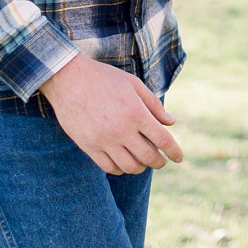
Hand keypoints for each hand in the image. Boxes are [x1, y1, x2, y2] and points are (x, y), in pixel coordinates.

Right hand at [40, 55, 183, 174]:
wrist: (68, 79)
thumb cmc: (104, 78)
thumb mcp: (133, 84)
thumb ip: (154, 104)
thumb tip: (171, 123)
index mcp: (135, 112)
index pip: (162, 140)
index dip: (174, 151)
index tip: (179, 158)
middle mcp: (121, 129)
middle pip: (148, 157)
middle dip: (159, 162)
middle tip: (161, 161)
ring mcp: (103, 140)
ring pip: (129, 166)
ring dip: (141, 167)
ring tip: (142, 161)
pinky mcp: (88, 146)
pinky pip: (109, 167)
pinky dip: (120, 169)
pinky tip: (124, 162)